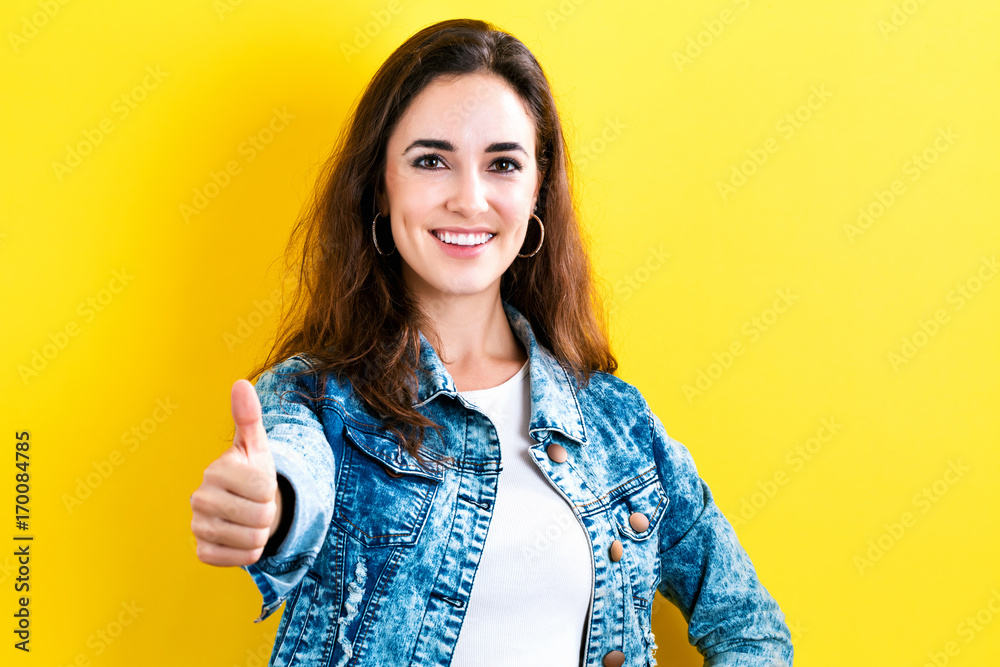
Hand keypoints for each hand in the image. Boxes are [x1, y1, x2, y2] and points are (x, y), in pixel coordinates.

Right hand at [190, 379, 280, 566]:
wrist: (241, 505)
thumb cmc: (251, 472)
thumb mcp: (255, 445)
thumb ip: (249, 416)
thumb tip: (240, 383)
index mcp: (216, 470)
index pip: (265, 489)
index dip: (271, 488)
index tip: (258, 482)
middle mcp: (200, 498)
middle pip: (262, 517)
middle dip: (269, 513)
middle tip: (256, 503)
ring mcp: (197, 526)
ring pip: (254, 540)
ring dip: (261, 532)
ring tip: (250, 518)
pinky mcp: (201, 552)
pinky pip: (241, 559)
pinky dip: (249, 552)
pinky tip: (240, 536)